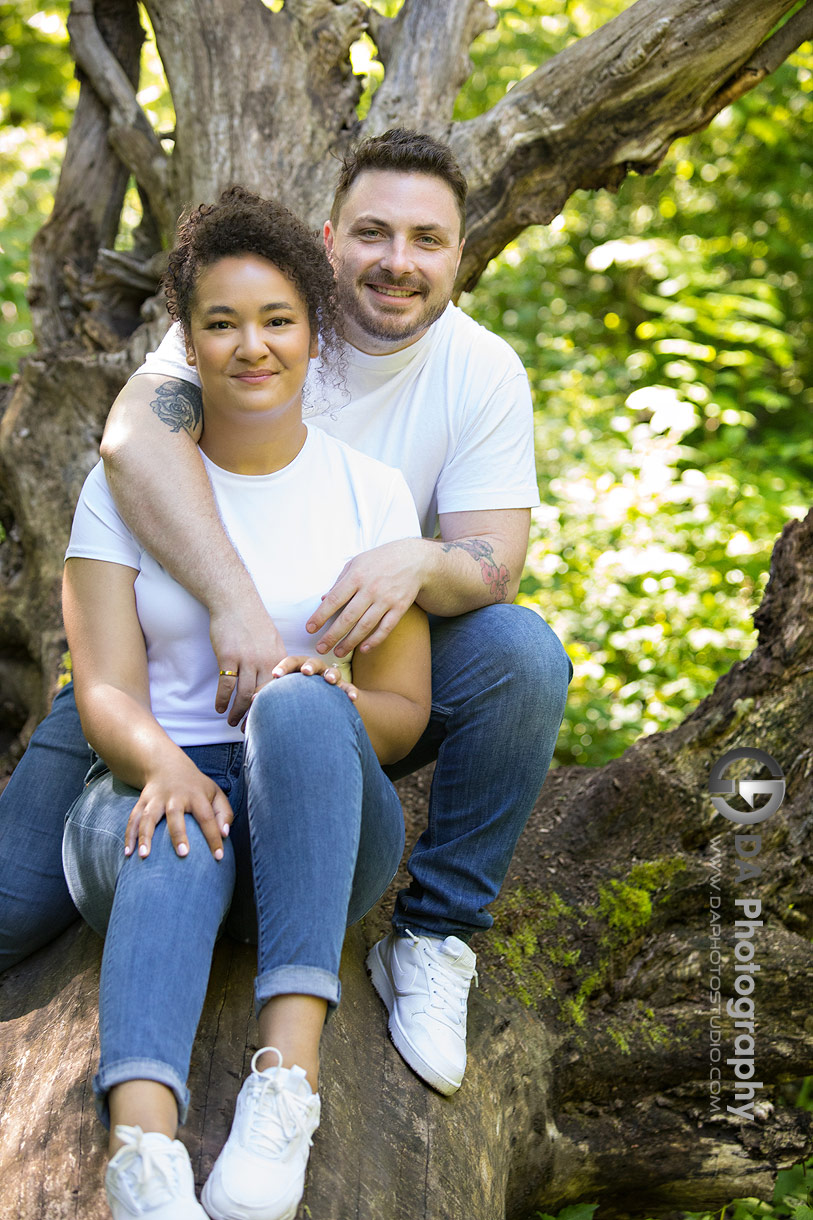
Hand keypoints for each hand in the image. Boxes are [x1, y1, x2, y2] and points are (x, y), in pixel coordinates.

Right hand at [124, 755, 233, 859]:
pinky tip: (128, 853)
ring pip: (148, 817)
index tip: (218, 856)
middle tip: (183, 854)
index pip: (208, 817)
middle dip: (178, 834)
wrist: (166, 765)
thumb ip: (224, 813)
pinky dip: (129, 835)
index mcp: (196, 795)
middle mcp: (175, 796)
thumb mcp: (215, 793)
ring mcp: (156, 799)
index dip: (214, 836)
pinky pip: (133, 819)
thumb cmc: (196, 786)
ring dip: (145, 836)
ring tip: (144, 856)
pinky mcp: (141, 802)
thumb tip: (225, 834)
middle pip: (175, 814)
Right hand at [209, 597, 287, 725]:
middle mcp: (266, 660)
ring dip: (237, 712)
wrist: (235, 601)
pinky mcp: (228, 656)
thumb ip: (275, 661)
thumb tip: (277, 683)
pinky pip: (226, 684)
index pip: (281, 690)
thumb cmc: (252, 621)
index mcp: (280, 658)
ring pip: (245, 694)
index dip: (275, 709)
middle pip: (264, 697)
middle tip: (250, 730)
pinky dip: (222, 699)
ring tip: (232, 723)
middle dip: (257, 716)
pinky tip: (219, 708)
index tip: (270, 721)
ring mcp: (247, 659)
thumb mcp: (272, 640)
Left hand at [270, 655, 358, 700]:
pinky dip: (351, 691)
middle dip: (309, 666)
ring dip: (330, 674)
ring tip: (328, 680)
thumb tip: (252, 698)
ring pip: (332, 672)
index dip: (284, 667)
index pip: (291, 662)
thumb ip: (271, 692)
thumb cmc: (300, 693)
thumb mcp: (286, 690)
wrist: (326, 702)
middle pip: (312, 663)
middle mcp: (316, 670)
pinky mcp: (344, 688)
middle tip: (305, 671)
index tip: (275, 675)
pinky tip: (352, 698)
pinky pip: (348, 688)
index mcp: (299, 667)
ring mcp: (331, 678)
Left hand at [305, 538, 426, 657]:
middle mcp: (370, 589)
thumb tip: (323, 599)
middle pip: (347, 617)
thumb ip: (340, 582)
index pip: (334, 600)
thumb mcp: (356, 563)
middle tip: (320, 648)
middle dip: (332, 635)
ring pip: (365, 626)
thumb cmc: (380, 560)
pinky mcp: (400, 607)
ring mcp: (386, 600)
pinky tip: (363, 649)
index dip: (320, 616)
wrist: (413, 559)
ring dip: (350, 642)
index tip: (310, 629)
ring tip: (338, 653)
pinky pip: (385, 628)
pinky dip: (374, 640)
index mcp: (356, 576)